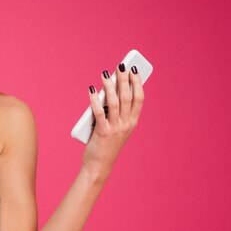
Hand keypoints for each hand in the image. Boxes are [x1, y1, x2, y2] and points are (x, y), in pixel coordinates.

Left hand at [82, 63, 143, 177]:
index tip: (134, 69)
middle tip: (119, 66)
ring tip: (105, 74)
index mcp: (132, 122)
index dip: (137, 82)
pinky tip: (91, 90)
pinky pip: (99, 112)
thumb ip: (114, 112)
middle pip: (128, 97)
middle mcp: (127, 124)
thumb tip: (108, 90)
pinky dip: (95, 100)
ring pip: (114, 102)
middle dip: (124, 79)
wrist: (99, 165)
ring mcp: (115, 128)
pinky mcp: (103, 132)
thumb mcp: (115, 127)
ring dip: (109, 86)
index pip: (139, 98)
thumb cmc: (106, 144)